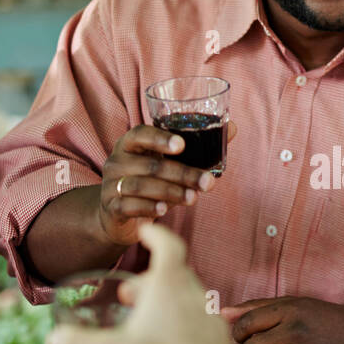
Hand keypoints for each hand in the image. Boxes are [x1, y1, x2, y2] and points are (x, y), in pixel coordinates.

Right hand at [45, 223, 253, 343]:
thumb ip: (78, 343)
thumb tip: (54, 339)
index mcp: (170, 286)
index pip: (168, 245)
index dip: (155, 234)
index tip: (146, 231)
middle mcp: (195, 295)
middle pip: (174, 274)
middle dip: (149, 280)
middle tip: (130, 294)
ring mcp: (211, 317)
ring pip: (187, 297)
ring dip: (165, 302)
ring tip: (145, 322)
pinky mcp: (219, 340)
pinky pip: (198, 320)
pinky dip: (181, 322)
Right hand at [98, 122, 235, 245]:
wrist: (117, 215)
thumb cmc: (149, 182)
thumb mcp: (169, 164)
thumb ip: (198, 149)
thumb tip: (232, 128)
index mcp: (130, 144)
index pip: (139, 134)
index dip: (159, 138)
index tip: (182, 145)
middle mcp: (117, 162)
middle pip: (149, 165)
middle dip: (182, 173)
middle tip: (207, 182)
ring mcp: (111, 185)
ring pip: (140, 186)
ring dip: (170, 192)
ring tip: (193, 198)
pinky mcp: (111, 208)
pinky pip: (128, 206)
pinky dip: (148, 207)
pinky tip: (164, 210)